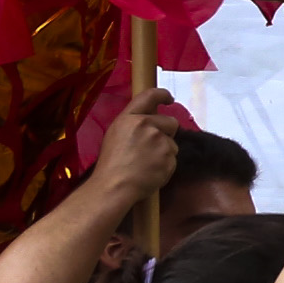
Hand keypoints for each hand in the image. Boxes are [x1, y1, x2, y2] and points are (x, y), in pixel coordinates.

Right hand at [90, 91, 184, 205]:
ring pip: (172, 143)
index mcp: (130, 118)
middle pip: (171, 122)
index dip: (162, 95)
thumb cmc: (110, 164)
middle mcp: (146, 125)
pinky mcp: (169, 157)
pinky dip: (165, 166)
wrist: (113, 187)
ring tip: (145, 164)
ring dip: (164, 152)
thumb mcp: (115, 135)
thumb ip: (134, 124)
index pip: (150, 95)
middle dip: (167, 133)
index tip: (168, 99)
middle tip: (151, 147)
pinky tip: (150, 172)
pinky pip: (173, 159)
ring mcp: (160, 141)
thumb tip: (151, 119)